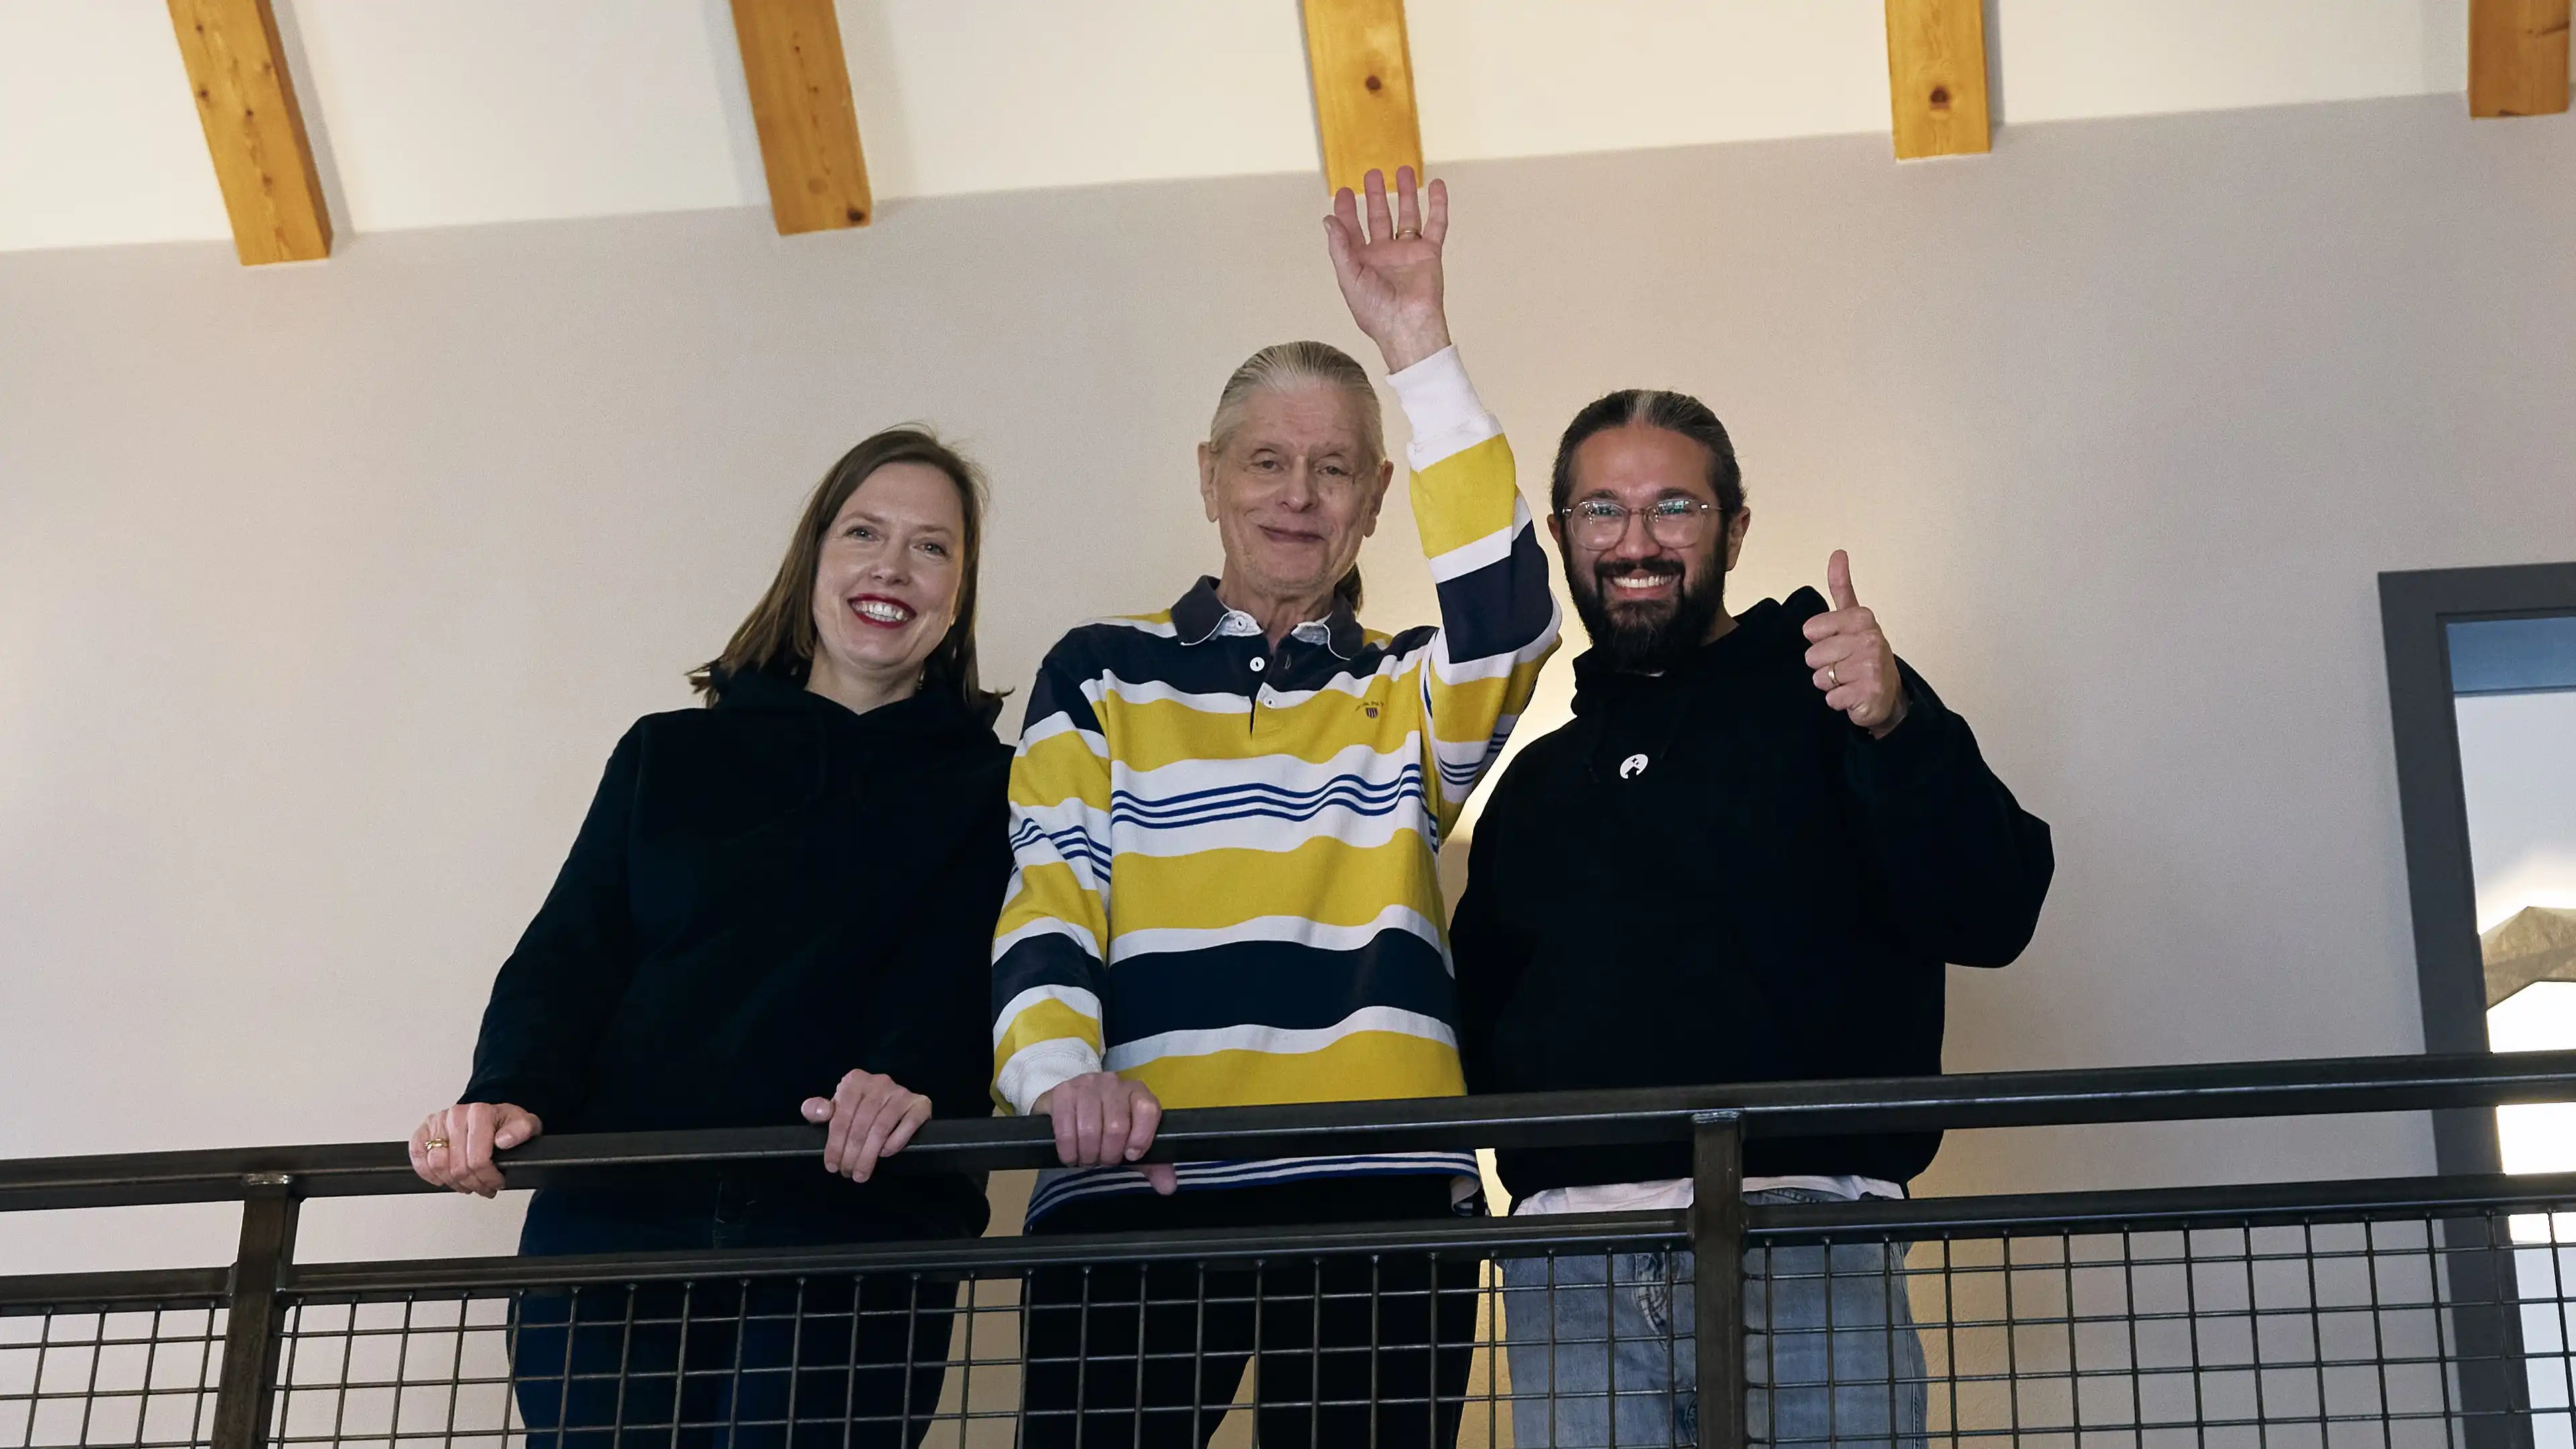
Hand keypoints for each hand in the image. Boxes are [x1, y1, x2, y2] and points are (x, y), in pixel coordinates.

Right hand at [411, 1102, 540, 1197]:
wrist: (490, 1115)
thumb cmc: (504, 1123)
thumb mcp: (524, 1124)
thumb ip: (521, 1130)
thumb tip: (504, 1140)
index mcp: (480, 1113)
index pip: (478, 1159)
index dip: (488, 1178)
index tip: (496, 1183)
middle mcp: (456, 1115)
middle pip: (458, 1167)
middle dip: (473, 1184)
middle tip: (483, 1187)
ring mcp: (437, 1122)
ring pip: (437, 1165)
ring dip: (453, 1182)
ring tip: (466, 1184)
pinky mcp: (424, 1130)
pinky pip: (417, 1155)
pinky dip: (427, 1172)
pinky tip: (442, 1178)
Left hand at [801, 1070, 932, 1182]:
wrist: (890, 1105)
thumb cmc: (856, 1110)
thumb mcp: (834, 1109)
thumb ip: (817, 1109)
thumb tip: (821, 1112)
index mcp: (855, 1081)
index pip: (842, 1115)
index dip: (834, 1144)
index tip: (832, 1166)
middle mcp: (879, 1081)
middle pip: (862, 1124)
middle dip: (852, 1154)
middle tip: (848, 1173)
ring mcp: (901, 1092)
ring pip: (882, 1127)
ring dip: (870, 1155)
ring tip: (862, 1173)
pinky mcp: (921, 1103)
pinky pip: (908, 1125)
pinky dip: (895, 1142)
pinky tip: (884, 1155)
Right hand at [1033, 1072, 1177, 1194]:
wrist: (1070, 1105)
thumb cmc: (1106, 1126)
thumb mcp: (1131, 1144)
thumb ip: (1153, 1164)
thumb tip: (1168, 1187)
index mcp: (1137, 1092)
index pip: (1148, 1110)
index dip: (1141, 1138)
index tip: (1131, 1156)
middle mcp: (1114, 1083)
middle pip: (1117, 1127)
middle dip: (1109, 1154)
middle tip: (1103, 1161)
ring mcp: (1086, 1084)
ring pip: (1090, 1130)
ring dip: (1088, 1154)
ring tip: (1087, 1158)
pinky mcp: (1062, 1092)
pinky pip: (1065, 1128)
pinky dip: (1068, 1150)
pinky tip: (1070, 1155)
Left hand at [1323, 166, 1450, 372]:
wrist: (1407, 326)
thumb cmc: (1375, 311)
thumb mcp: (1349, 277)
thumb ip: (1340, 247)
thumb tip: (1328, 220)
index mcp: (1362, 261)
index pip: (1351, 230)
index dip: (1346, 211)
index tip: (1343, 192)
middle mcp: (1384, 254)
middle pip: (1379, 217)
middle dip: (1375, 196)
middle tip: (1372, 174)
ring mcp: (1407, 252)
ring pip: (1407, 215)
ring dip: (1405, 193)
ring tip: (1403, 170)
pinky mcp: (1429, 253)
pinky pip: (1436, 224)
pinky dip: (1437, 205)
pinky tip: (1436, 185)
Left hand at [1802, 550, 1908, 737]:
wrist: (1887, 693)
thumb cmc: (1865, 654)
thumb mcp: (1853, 618)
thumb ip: (1842, 586)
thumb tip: (1838, 552)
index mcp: (1862, 618)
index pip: (1811, 630)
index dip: (1819, 640)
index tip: (1839, 641)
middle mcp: (1870, 639)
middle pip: (1812, 656)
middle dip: (1823, 665)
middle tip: (1844, 665)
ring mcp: (1871, 667)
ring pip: (1820, 678)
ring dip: (1830, 684)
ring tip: (1849, 680)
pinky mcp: (1869, 693)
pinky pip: (1831, 698)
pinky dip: (1838, 701)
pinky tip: (1854, 695)